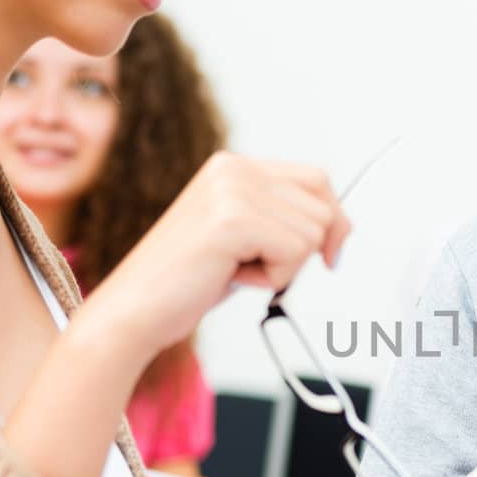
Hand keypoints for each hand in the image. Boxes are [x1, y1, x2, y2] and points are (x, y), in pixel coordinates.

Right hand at [80, 152, 350, 365]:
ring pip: (312, 234)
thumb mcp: (244, 237)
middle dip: (303, 250)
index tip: (329, 254)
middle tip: (255, 266)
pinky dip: (271, 278)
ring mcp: (232, 190)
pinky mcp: (232, 220)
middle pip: (322, 207)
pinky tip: (230, 276)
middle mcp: (233, 168)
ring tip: (234, 268)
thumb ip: (282, 218)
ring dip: (282, 267)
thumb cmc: (186, 281)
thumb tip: (341, 225)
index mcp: (234, 166)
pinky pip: (294, 254)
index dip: (332, 220)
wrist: (134, 310)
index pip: (316, 180)